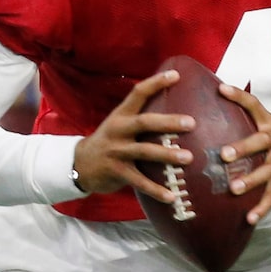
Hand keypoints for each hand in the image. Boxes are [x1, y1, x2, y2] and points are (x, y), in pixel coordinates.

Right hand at [72, 68, 196, 201]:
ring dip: (167, 155)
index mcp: (121, 115)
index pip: (138, 93)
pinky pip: (139, 182)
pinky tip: (172, 196)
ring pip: (144, 151)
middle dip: (168, 122)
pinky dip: (156, 190)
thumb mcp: (119, 124)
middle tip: (191, 123)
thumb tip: (175, 109)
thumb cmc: (109, 142)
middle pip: (145, 122)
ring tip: (189, 158)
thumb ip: (141, 118)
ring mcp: (116, 152)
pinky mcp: (116, 172)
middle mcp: (118, 130)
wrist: (79, 165)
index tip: (176, 75)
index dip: (156, 82)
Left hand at [218, 83, 270, 223]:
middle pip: (261, 142)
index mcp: (269, 125)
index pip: (254, 105)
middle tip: (225, 154)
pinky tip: (249, 218)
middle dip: (244, 148)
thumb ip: (245, 112)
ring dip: (251, 180)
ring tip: (234, 189)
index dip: (238, 96)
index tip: (221, 89)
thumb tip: (214, 93)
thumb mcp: (268, 123)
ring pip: (267, 172)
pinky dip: (261, 208)